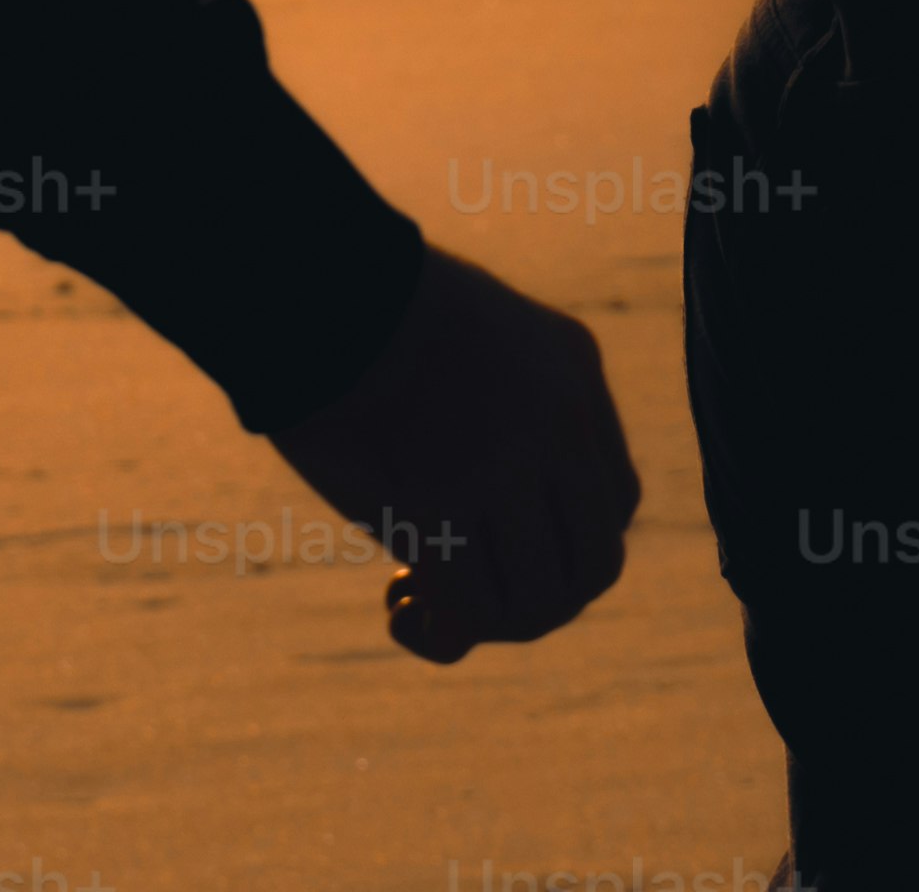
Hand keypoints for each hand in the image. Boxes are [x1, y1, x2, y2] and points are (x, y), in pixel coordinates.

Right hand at [261, 244, 638, 660]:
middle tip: (463, 595)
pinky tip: (397, 608)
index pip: (616, 501)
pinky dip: (437, 632)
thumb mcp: (455, 356)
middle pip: (596, 564)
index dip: (558, 545)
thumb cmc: (359, 320)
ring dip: (488, 625)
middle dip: (537, 602)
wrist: (303, 285)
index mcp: (572, 369)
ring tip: (417, 604)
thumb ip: (491, 437)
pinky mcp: (440, 502)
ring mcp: (506, 460)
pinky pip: (469, 609)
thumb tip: (467, 579)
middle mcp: (560, 416)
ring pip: (543, 599)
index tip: (491, 537)